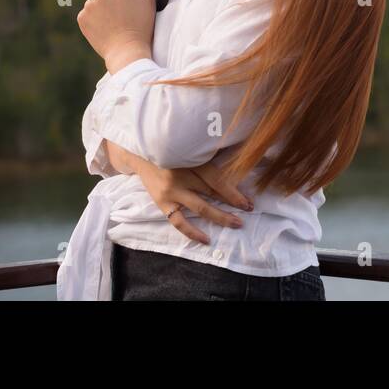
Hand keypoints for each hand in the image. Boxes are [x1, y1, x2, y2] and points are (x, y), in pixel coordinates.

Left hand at [77, 0, 157, 70]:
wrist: (126, 51)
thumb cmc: (141, 27)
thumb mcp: (149, 1)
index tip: (131, 9)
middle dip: (116, 2)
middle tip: (124, 19)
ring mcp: (90, 5)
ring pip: (99, 3)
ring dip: (105, 11)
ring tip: (115, 25)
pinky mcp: (82, 17)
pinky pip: (89, 14)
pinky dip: (95, 20)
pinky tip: (105, 29)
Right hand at [133, 156, 254, 245]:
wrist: (139, 154)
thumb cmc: (169, 150)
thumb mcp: (187, 149)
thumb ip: (207, 156)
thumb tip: (233, 165)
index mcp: (190, 159)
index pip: (217, 178)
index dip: (233, 190)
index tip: (247, 200)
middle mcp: (181, 176)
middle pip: (212, 191)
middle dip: (232, 202)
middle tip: (249, 210)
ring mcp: (171, 191)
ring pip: (200, 207)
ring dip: (220, 217)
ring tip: (236, 223)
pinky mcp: (162, 203)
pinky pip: (179, 222)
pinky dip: (193, 232)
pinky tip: (206, 239)